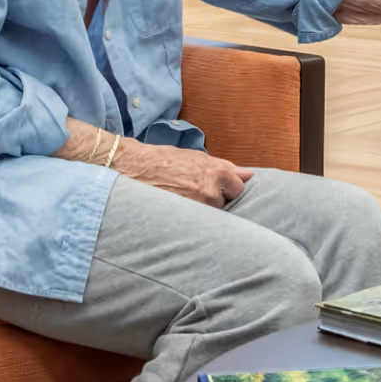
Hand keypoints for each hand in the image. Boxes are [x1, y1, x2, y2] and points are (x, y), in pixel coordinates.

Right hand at [115, 141, 253, 207]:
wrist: (131, 167)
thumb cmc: (162, 160)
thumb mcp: (196, 157)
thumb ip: (225, 167)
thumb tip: (248, 174)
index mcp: (217, 173)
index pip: (238, 189)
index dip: (226, 188)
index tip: (215, 187)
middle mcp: (209, 192)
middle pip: (225, 204)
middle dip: (214, 200)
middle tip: (194, 192)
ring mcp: (196, 208)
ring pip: (210, 215)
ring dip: (201, 210)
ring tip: (183, 200)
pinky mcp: (182, 220)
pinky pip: (195, 224)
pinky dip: (189, 219)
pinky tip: (177, 211)